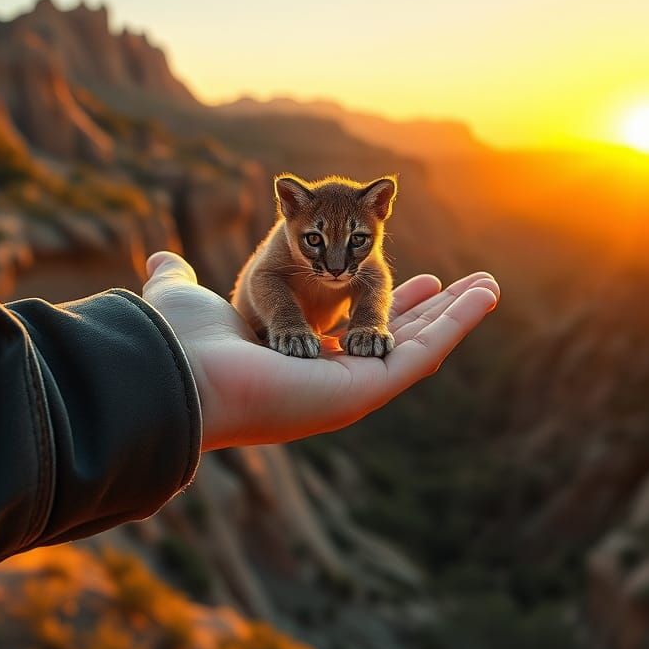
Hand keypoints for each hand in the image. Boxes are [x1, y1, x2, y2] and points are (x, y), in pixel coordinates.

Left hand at [142, 251, 499, 449]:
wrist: (181, 374)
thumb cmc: (181, 342)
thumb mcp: (187, 299)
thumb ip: (178, 281)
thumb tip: (158, 262)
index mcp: (298, 360)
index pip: (355, 328)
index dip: (388, 304)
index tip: (417, 278)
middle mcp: (330, 378)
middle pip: (396, 337)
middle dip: (433, 310)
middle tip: (469, 286)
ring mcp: (353, 386)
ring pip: (418, 344)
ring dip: (456, 315)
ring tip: (490, 287)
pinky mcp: (368, 387)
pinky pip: (424, 351)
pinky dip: (458, 322)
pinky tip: (484, 294)